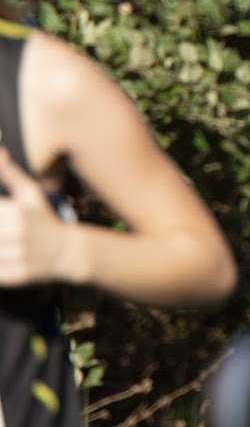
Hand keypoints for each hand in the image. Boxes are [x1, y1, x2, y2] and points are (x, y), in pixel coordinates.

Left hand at [0, 148, 69, 285]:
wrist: (67, 252)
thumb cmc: (44, 219)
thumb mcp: (30, 194)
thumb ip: (10, 173)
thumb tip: (0, 151)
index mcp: (18, 212)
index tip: (0, 216)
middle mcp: (19, 234)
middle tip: (1, 228)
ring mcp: (18, 256)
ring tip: (3, 239)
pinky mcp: (17, 276)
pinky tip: (4, 252)